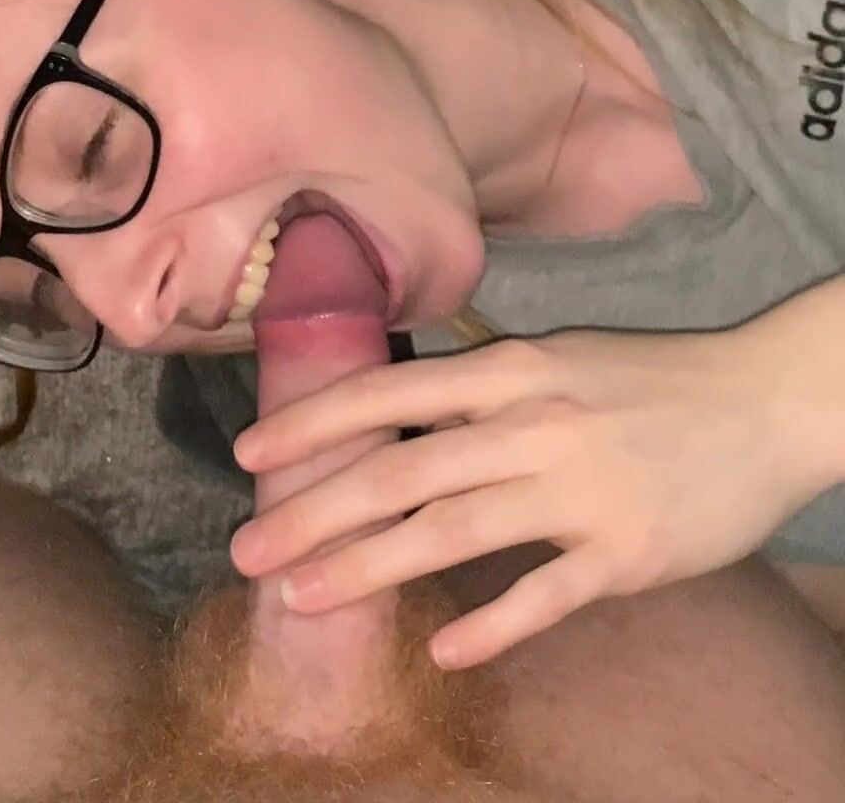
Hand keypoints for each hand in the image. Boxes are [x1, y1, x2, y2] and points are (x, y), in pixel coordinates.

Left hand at [230, 323, 813, 667]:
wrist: (762, 403)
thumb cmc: (652, 381)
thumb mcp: (560, 358)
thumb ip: (485, 387)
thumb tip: (398, 416)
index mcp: (515, 370)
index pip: (391, 392)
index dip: (314, 422)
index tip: (249, 453)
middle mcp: (535, 424)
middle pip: (401, 471)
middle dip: (312, 511)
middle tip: (247, 549)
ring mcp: (578, 491)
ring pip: (450, 533)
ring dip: (366, 568)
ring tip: (302, 597)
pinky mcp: (623, 554)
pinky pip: (541, 597)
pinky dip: (488, 625)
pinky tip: (443, 651)